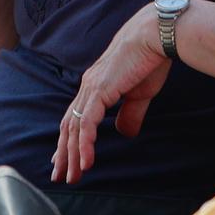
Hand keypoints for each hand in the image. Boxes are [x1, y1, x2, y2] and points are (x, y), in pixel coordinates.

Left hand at [52, 5, 171, 184]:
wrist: (154, 37)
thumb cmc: (149, 61)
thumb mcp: (139, 95)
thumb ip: (129, 114)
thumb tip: (124, 133)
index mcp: (95, 86)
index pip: (75, 117)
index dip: (69, 140)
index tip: (64, 159)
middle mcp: (87, 88)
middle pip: (68, 125)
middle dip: (63, 153)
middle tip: (59, 176)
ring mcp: (91, 88)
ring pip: (73, 128)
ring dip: (71, 155)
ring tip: (71, 177)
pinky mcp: (99, 91)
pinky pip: (86, 123)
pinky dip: (84, 145)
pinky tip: (85, 163)